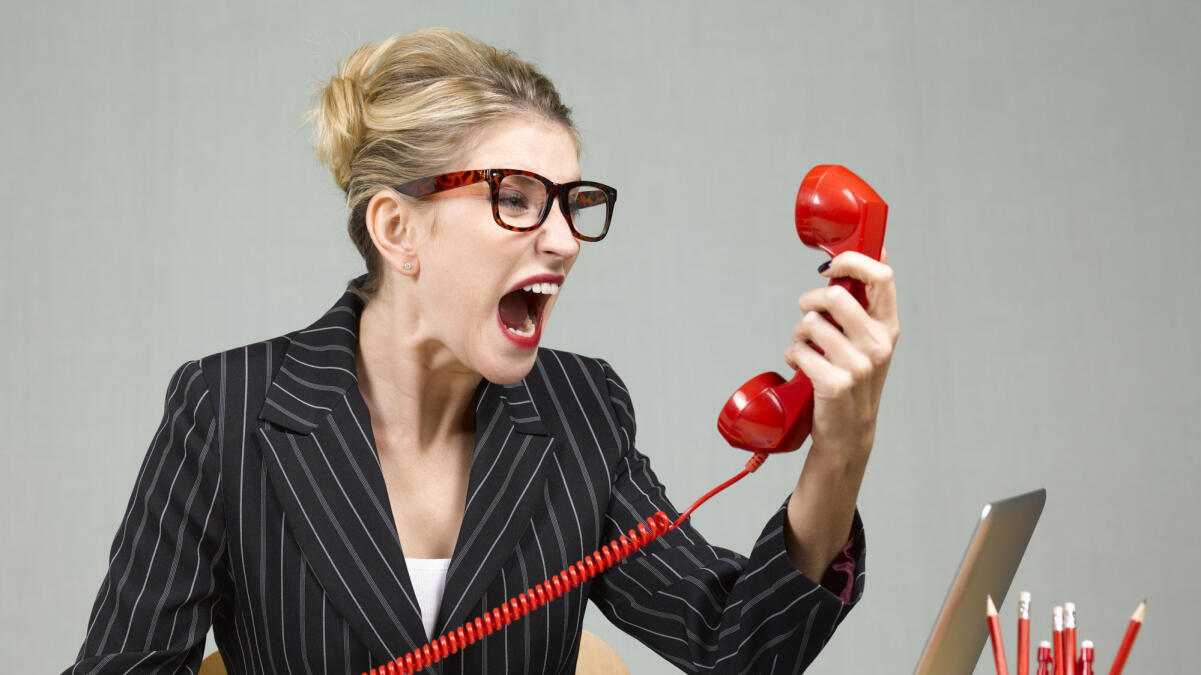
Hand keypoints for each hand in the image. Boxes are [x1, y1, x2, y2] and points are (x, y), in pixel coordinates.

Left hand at [784, 248, 898, 467]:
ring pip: (811, 323)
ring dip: (797, 332)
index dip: (853, 261)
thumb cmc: (853, 379)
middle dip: (808, 300)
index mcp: (888, 327)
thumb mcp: (868, 340)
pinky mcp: (835, 384)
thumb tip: (875, 248)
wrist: (848, 432)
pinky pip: (798, 351)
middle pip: (835, 295)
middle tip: (806, 314)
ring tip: (803, 346)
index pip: (882, 276)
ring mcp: (859, 365)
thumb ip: (866, 302)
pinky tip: (800, 366)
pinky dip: (792, 355)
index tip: (831, 266)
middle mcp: (878, 344)